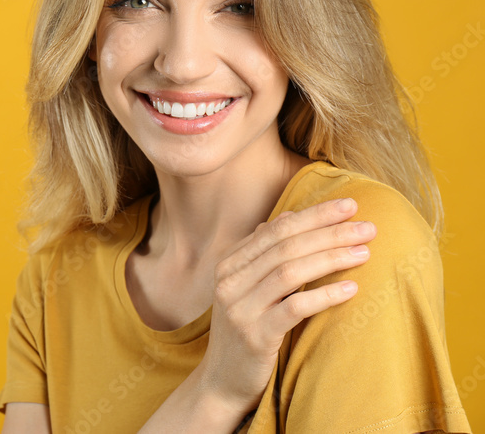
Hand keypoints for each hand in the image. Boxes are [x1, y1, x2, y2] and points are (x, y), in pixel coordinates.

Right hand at [197, 197, 376, 416]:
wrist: (222, 381)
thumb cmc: (244, 331)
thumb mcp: (247, 288)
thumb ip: (263, 253)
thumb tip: (288, 216)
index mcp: (229, 264)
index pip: (276, 230)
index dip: (314, 215)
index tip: (349, 206)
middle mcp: (230, 281)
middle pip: (285, 246)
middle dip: (329, 232)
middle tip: (367, 227)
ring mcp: (239, 308)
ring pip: (289, 271)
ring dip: (331, 258)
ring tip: (365, 253)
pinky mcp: (255, 336)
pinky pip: (294, 308)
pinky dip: (324, 295)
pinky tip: (350, 289)